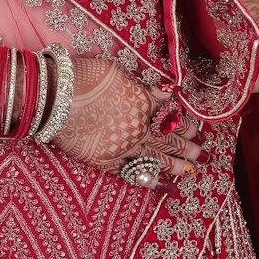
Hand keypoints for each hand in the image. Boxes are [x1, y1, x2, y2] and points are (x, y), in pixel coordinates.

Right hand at [50, 56, 205, 186]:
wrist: (54, 98)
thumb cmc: (84, 77)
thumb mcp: (118, 73)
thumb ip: (143, 88)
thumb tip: (164, 93)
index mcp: (143, 105)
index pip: (171, 117)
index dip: (186, 125)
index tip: (198, 130)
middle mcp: (138, 129)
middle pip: (169, 141)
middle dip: (190, 148)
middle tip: (204, 154)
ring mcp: (122, 148)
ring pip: (156, 160)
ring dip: (176, 166)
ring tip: (191, 171)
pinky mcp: (105, 161)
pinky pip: (131, 174)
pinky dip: (147, 179)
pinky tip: (161, 184)